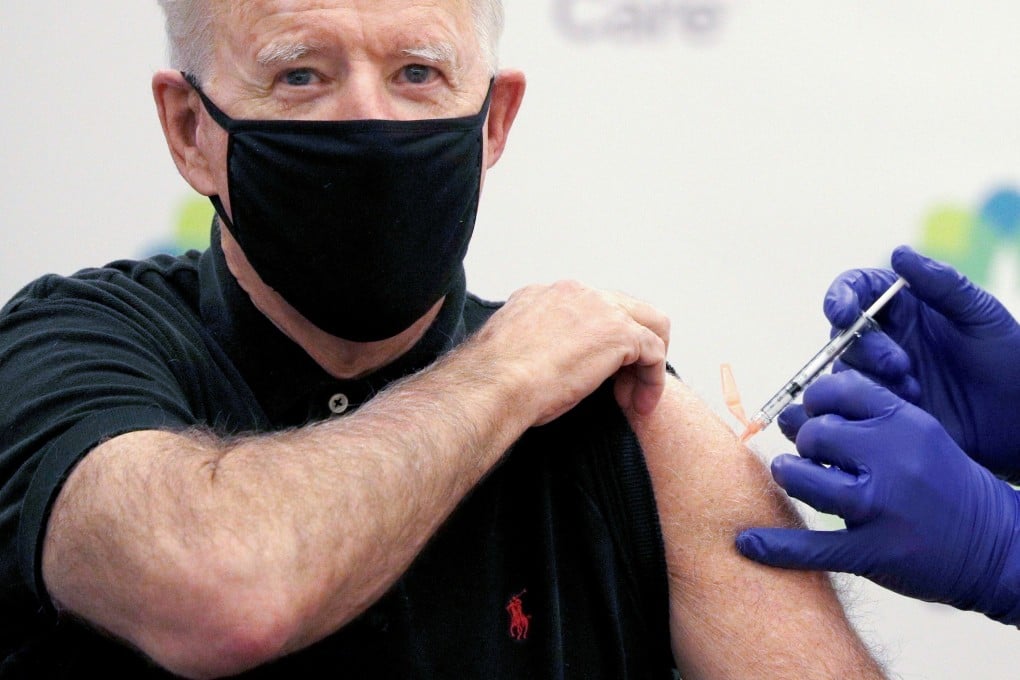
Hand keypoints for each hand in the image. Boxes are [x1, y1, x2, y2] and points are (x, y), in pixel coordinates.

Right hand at [474, 281, 669, 424]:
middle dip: (630, 346)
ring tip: (635, 398)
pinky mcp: (619, 333)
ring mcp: (600, 308)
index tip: (592, 375)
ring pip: (649, 325)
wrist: (493, 385)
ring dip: (646, 364)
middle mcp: (574, 293)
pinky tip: (639, 406)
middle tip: (621, 384)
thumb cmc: (493, 382)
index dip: (598, 343)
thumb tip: (537, 365)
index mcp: (543, 296)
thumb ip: (530, 347)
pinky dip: (653, 381)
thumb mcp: (511, 354)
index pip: (589, 309)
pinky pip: (654, 352)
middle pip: (625, 308)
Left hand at [738, 371, 1019, 623]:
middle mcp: (893, 458)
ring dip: (790, 475)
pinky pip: (811, 547)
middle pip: (815, 433)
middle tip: (812, 454)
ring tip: (794, 476)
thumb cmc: (946, 485)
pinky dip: (774, 547)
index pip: (839, 389)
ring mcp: (882, 506)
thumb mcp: (919, 435)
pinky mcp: (874, 551)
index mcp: (905, 421)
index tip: (815, 412)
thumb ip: (866, 418)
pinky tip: (746, 543)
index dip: (816, 400)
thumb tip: (799, 410)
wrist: (998, 546)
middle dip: (805, 442)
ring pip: (804, 478)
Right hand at [789, 245, 1019, 479]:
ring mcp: (879, 374)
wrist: (1018, 418)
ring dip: (869, 376)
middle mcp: (885, 336)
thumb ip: (942, 283)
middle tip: (899, 364)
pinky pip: (851, 401)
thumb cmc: (1008, 360)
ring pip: (843, 367)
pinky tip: (907, 406)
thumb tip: (899, 253)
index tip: (843, 312)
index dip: (840, 297)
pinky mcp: (878, 406)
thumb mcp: (981, 315)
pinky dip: (870, 401)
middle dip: (863, 346)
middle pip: (844, 331)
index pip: (856, 289)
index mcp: (904, 306)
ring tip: (913, 389)